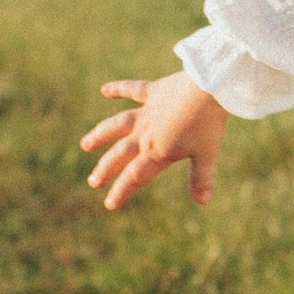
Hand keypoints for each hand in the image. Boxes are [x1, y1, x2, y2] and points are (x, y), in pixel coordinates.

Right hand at [81, 74, 226, 213]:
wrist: (208, 88)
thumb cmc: (208, 122)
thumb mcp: (207, 154)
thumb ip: (201, 178)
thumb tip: (202, 202)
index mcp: (157, 151)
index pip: (135, 176)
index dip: (121, 191)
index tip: (109, 204)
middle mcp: (146, 133)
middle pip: (120, 154)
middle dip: (106, 170)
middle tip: (93, 181)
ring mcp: (147, 112)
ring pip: (117, 125)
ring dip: (100, 135)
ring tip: (85, 144)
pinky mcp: (154, 92)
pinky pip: (133, 90)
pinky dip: (118, 88)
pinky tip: (104, 89)